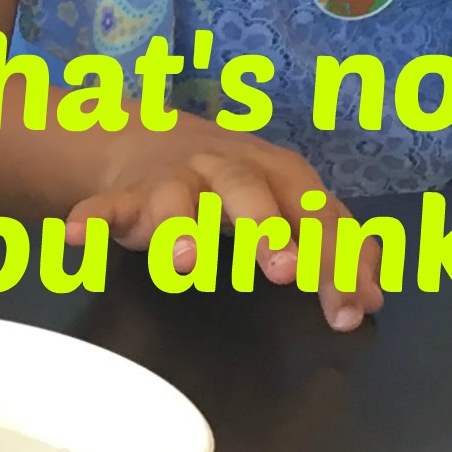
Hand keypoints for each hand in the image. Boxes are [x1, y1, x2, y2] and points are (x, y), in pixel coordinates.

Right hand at [73, 128, 378, 331]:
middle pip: (249, 195)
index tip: (350, 309)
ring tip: (184, 260)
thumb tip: (372, 299)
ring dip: (180, 229)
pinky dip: (93, 220)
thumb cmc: (240, 189)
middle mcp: (229, 172)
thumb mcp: (294, 206)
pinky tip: (79, 235)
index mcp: (280, 176)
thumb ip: (334, 249)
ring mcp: (176, 182)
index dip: (336, 263)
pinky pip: (107, 208)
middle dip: (267, 230)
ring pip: (176, 201)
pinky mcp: (129, 198)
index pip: (315, 217)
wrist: (156, 142)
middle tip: (283, 269)